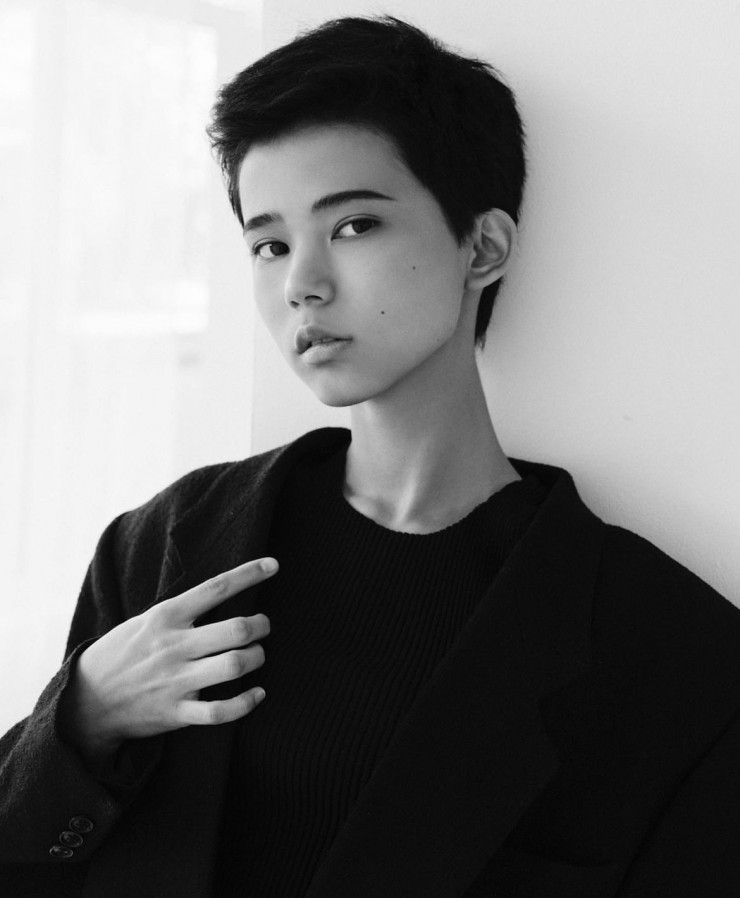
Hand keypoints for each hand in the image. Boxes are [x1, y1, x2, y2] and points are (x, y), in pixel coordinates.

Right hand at [62, 557, 277, 762]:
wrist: (86, 699)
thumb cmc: (125, 652)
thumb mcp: (147, 620)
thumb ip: (184, 610)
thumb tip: (227, 593)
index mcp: (166, 616)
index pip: (216, 588)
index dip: (249, 574)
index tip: (272, 565)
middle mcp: (174, 645)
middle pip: (236, 628)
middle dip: (261, 625)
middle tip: (264, 626)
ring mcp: (176, 680)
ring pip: (234, 665)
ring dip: (257, 658)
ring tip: (257, 654)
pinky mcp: (176, 712)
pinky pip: (221, 710)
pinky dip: (246, 702)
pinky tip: (257, 693)